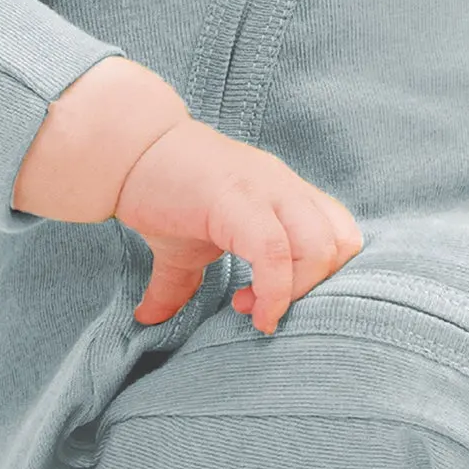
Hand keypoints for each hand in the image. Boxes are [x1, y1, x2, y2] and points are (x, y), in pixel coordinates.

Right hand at [116, 119, 363, 334]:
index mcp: (285, 193)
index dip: (325, 278)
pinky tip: (251, 308)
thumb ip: (181, 283)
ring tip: (254, 308)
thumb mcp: (182, 246)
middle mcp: (285, 187)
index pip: (342, 233)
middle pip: (342, 243)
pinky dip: (273, 290)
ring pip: (319, 246)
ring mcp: (266, 189)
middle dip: (315, 290)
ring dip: (296, 292)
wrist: (127, 150)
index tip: (282, 301)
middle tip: (267, 307)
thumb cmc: (158, 193)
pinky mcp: (237, 199)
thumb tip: (149, 317)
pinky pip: (274, 251)